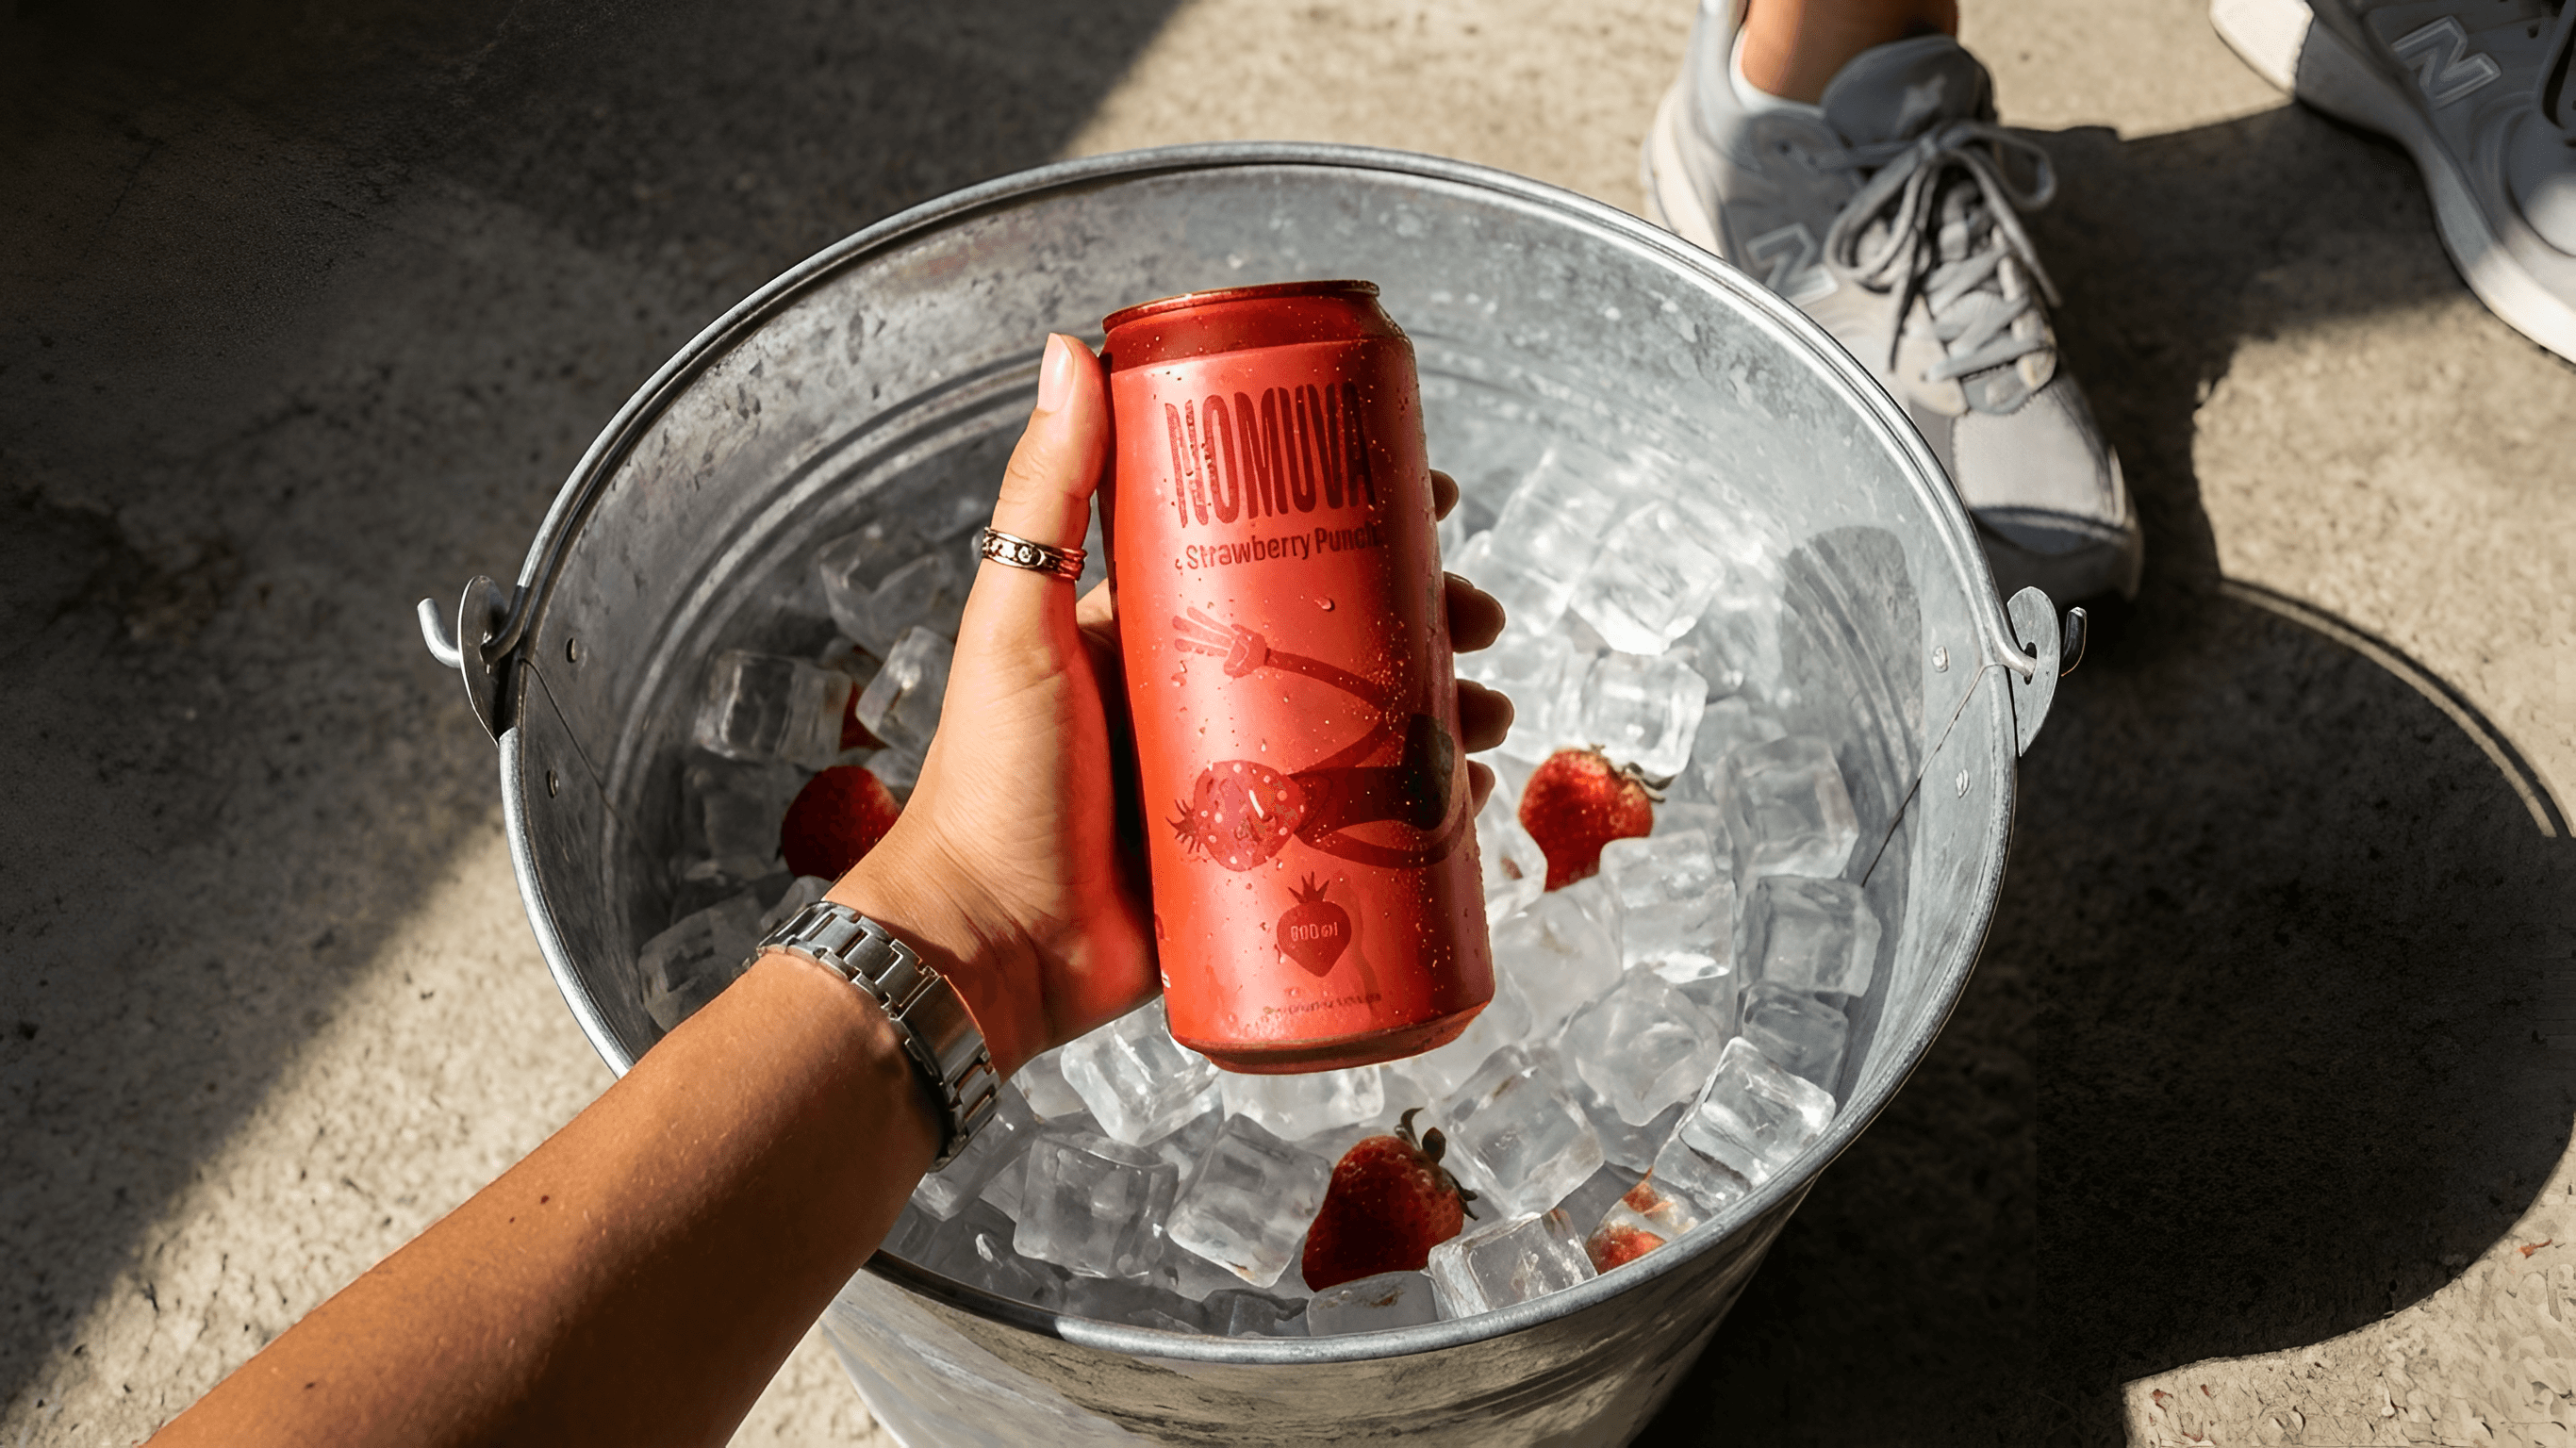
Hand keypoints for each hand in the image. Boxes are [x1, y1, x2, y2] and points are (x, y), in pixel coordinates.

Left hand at [835, 334, 1511, 1078]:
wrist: (986, 949)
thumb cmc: (989, 780)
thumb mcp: (1019, 620)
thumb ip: (1045, 492)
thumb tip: (1070, 347)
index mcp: (1155, 630)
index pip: (1276, 551)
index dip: (1361, 521)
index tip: (1433, 498)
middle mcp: (1203, 699)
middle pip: (1341, 639)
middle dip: (1426, 620)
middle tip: (1480, 618)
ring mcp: (1236, 785)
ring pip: (1363, 733)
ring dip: (1439, 714)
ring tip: (1487, 713)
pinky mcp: (1255, 869)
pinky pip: (1354, 833)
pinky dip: (1417, 813)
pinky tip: (1463, 799)